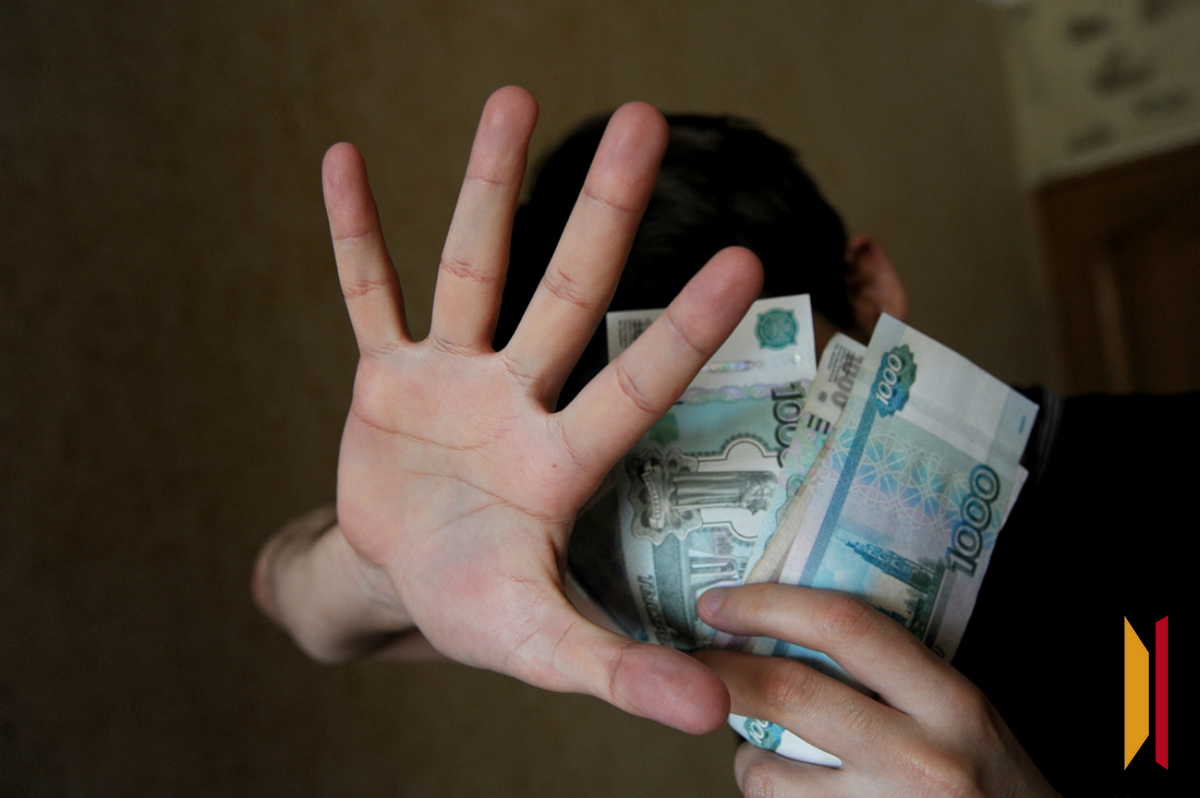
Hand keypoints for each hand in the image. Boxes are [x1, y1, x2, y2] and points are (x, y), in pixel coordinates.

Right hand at [324, 86, 761, 732]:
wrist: (403, 580)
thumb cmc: (479, 607)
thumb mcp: (541, 642)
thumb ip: (615, 669)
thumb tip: (712, 715)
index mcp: (563, 460)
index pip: (635, 385)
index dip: (685, 330)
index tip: (743, 259)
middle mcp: (519, 398)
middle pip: (568, 291)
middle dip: (602, 209)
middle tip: (642, 119)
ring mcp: (453, 375)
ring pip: (474, 266)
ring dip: (484, 184)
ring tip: (511, 95)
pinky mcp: (387, 372)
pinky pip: (368, 293)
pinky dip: (354, 236)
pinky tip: (340, 162)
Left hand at [694, 585, 1059, 796]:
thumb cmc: (994, 784)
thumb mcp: (965, 714)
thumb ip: (897, 675)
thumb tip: (793, 629)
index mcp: (951, 703)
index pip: (846, 626)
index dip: (768, 604)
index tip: (720, 601)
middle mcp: (920, 759)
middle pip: (788, 693)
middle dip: (723, 670)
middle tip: (696, 658)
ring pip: (766, 768)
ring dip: (744, 749)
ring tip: (764, 743)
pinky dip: (768, 789)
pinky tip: (792, 785)